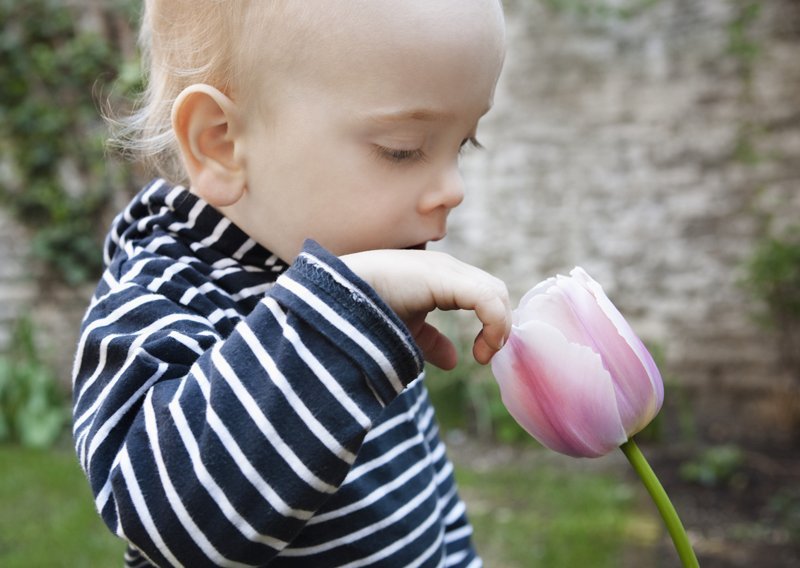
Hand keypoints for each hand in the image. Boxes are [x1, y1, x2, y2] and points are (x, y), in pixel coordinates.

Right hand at [341, 250, 510, 368]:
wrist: (337, 299)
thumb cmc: (365, 312)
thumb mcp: (406, 331)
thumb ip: (431, 342)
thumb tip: (453, 360)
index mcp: (440, 278)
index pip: (484, 293)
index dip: (492, 322)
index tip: (482, 354)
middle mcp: (447, 269)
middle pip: (495, 290)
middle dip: (500, 324)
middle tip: (486, 355)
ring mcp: (445, 270)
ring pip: (496, 292)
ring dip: (499, 327)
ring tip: (484, 355)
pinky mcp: (443, 278)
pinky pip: (486, 299)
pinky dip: (493, 324)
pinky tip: (481, 350)